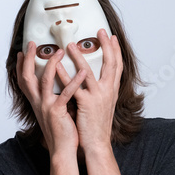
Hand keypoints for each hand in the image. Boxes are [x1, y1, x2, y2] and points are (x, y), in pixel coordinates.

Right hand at [16, 41, 86, 153]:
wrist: (62, 150)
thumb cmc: (62, 131)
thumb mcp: (54, 111)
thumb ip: (54, 97)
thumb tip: (61, 83)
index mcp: (37, 102)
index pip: (24, 81)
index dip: (20, 66)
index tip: (20, 52)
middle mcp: (38, 103)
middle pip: (27, 76)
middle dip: (28, 59)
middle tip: (31, 44)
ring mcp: (47, 107)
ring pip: (44, 80)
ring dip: (52, 63)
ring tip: (61, 50)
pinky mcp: (58, 112)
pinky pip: (66, 93)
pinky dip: (74, 81)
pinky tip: (83, 71)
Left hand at [57, 29, 122, 151]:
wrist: (97, 144)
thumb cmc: (97, 126)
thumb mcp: (103, 105)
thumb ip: (99, 90)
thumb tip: (91, 78)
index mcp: (112, 91)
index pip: (118, 66)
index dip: (116, 50)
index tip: (112, 37)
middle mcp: (108, 91)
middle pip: (110, 63)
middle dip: (106, 46)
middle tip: (101, 31)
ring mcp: (98, 97)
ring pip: (88, 72)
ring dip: (79, 56)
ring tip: (69, 44)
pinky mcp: (86, 104)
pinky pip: (73, 87)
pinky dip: (64, 76)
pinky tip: (56, 67)